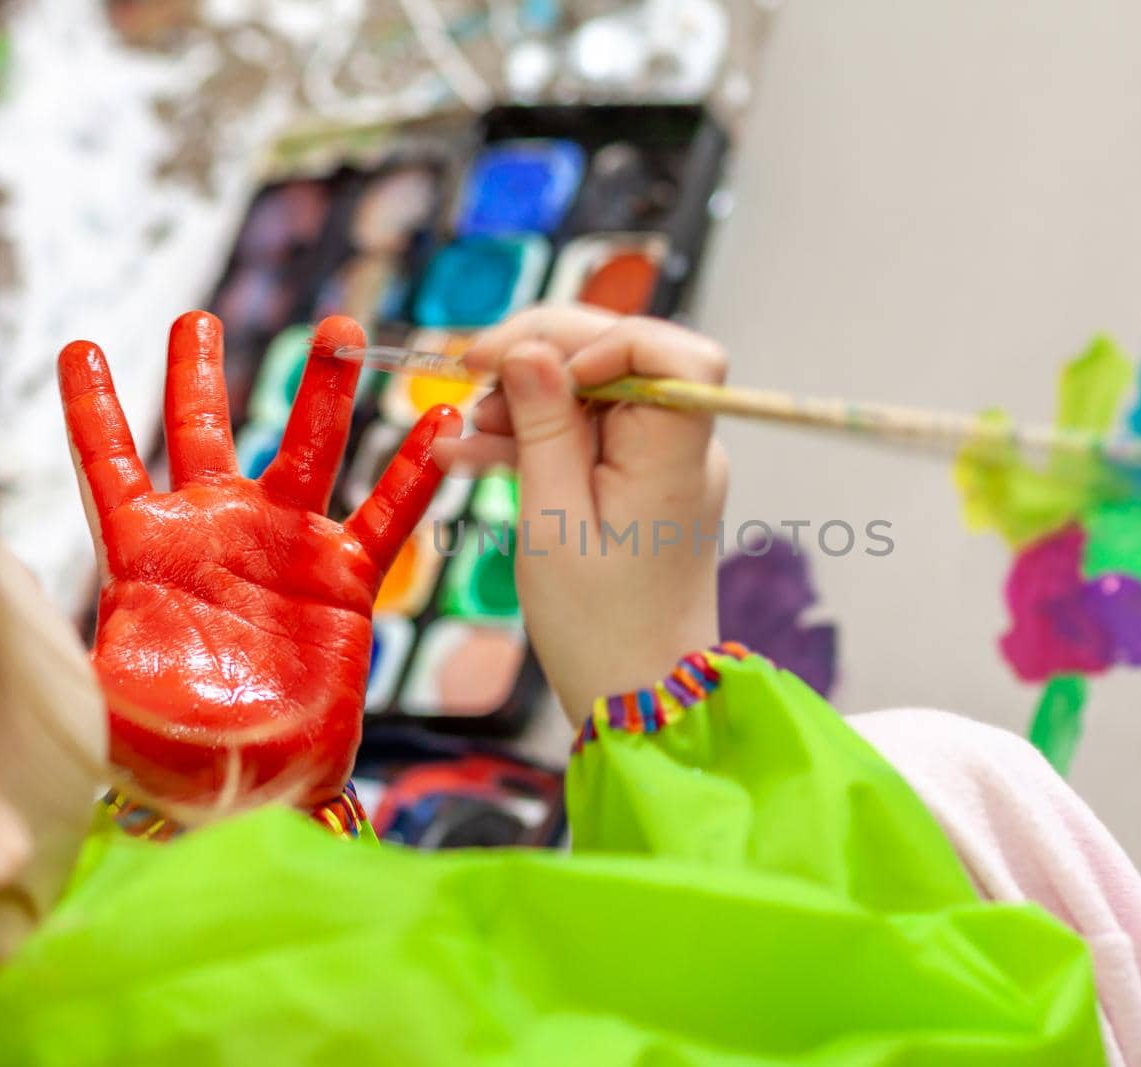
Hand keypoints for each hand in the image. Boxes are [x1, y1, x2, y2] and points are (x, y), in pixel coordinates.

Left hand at [61, 311, 459, 807]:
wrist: (259, 786)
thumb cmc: (176, 752)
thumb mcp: (108, 698)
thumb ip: (77, 645)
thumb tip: (15, 611)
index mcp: (146, 553)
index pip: (111, 464)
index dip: (94, 409)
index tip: (80, 349)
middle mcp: (216, 535)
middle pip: (202, 434)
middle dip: (197, 375)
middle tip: (196, 319)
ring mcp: (285, 549)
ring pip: (304, 452)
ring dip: (322, 391)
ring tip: (337, 330)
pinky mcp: (346, 580)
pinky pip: (386, 517)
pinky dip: (412, 473)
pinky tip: (442, 426)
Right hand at [435, 306, 727, 723]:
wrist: (637, 697)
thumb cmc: (598, 627)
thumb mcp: (553, 522)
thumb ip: (543, 427)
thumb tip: (528, 349)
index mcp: (675, 452)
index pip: (669, 349)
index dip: (598, 338)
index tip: (526, 362)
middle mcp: (681, 445)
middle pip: (619, 357)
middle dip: (539, 359)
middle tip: (468, 377)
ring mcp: (660, 461)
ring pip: (593, 393)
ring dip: (523, 402)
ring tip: (459, 436)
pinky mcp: (638, 481)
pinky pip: (587, 435)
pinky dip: (532, 437)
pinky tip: (468, 453)